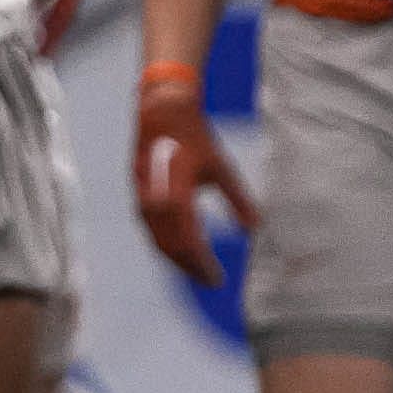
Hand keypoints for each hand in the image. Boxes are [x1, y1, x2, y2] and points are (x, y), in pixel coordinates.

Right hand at [134, 69, 257, 286]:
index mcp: (177, 194)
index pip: (188, 241)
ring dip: (176, 259)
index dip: (202, 264)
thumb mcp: (222, 167)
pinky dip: (165, 244)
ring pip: (157, 239)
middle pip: (169, 246)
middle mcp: (154, 200)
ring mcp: (142, 197)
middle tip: (210, 281)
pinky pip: (150, 229)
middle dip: (190, 267)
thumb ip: (237, 200)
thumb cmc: (194, 138)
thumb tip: (254, 229)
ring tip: (195, 269)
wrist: (161, 111)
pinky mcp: (138, 194)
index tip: (218, 279)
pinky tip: (180, 248)